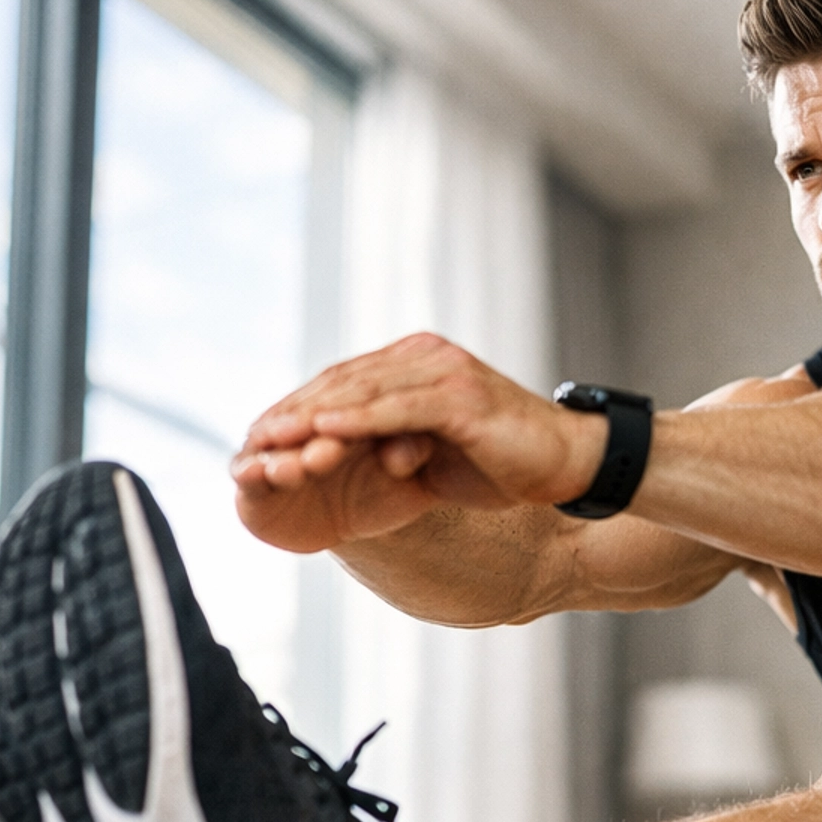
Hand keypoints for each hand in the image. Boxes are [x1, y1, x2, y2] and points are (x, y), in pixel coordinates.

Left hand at [232, 333, 605, 553]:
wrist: (570, 463)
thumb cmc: (508, 462)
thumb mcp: (440, 451)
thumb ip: (399, 442)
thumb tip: (366, 458)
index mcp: (419, 364)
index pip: (347, 381)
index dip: (302, 407)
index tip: (263, 435)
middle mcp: (426, 357)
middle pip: (344, 381)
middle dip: (294, 410)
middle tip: (251, 435)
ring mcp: (442, 374)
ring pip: (362, 393)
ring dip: (313, 417)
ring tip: (273, 438)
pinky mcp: (458, 398)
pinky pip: (395, 410)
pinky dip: (356, 421)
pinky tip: (322, 433)